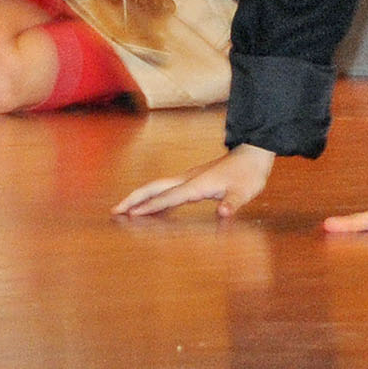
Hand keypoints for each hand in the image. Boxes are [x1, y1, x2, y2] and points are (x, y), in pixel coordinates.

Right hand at [114, 145, 274, 220]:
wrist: (252, 154)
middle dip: (134, 198)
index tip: (131, 215)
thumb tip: (224, 213)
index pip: (169, 197)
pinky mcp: (193, 180)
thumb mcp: (244, 191)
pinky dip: (155, 198)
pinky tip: (152, 208)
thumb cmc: (248, 174)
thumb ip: (233, 203)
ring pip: (158, 187)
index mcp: (197, 184)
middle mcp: (188, 180)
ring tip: (124, 210)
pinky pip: (167, 190)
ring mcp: (189, 178)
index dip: (150, 207)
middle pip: (154, 188)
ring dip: (140, 197)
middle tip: (114, 210)